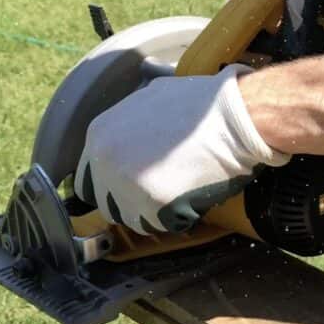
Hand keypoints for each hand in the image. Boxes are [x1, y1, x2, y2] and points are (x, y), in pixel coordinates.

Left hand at [74, 65, 288, 234]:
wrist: (235, 116)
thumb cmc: (202, 105)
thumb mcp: (149, 99)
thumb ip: (126, 125)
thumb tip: (125, 139)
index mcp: (100, 134)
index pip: (88, 178)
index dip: (114, 185)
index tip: (135, 185)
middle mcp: (106, 160)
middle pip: (107, 203)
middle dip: (131, 202)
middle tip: (162, 191)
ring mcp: (127, 183)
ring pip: (132, 218)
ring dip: (154, 212)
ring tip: (182, 190)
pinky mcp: (154, 203)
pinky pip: (160, 224)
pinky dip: (177, 217)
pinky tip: (194, 194)